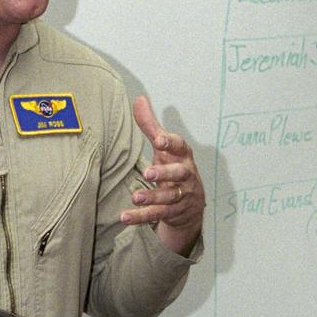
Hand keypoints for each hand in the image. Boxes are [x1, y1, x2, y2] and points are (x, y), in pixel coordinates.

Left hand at [120, 95, 204, 256]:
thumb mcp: (164, 147)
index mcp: (182, 156)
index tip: (159, 140)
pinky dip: (141, 217)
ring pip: (169, 198)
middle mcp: (185, 176)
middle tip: (148, 173)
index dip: (170, 143)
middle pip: (178, 174)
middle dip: (165, 173)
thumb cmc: (174, 167)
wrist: (191, 203)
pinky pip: (157, 215)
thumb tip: (139, 99)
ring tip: (136, 197)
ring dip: (152, 198)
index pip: (180, 146)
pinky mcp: (172, 213)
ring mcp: (180, 196)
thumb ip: (151, 126)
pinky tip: (125, 217)